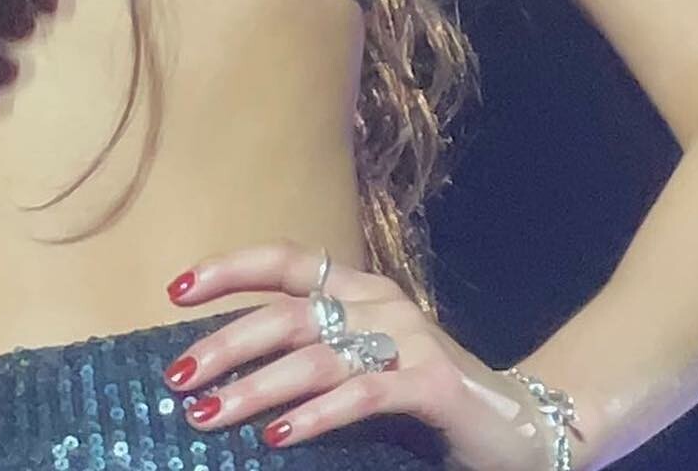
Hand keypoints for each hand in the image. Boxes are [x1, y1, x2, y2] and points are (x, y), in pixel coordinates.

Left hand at [162, 239, 564, 468]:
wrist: (521, 425)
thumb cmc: (425, 398)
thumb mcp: (362, 364)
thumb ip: (311, 354)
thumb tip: (225, 372)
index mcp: (358, 287)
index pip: (284, 260)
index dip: (229, 270)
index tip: (176, 290)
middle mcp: (378, 301)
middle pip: (286, 313)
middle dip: (225, 343)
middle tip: (178, 376)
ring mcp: (408, 337)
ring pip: (314, 355)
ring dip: (256, 386)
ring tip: (209, 414)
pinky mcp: (432, 383)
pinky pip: (363, 394)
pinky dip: (317, 414)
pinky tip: (279, 436)